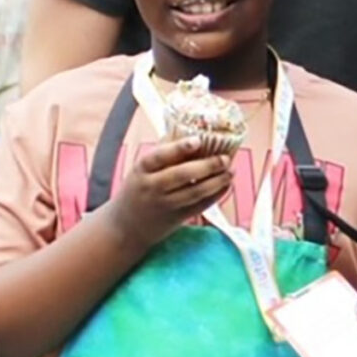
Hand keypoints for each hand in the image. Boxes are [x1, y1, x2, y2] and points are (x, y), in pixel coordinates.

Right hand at [101, 136, 232, 252]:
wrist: (125, 226)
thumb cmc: (139, 189)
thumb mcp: (142, 170)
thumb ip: (164, 153)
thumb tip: (193, 130)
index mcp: (142, 169)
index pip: (159, 156)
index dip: (179, 148)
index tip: (198, 140)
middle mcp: (152, 186)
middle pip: (181, 175)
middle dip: (207, 166)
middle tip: (225, 158)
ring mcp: (164, 204)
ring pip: (194, 192)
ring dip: (217, 181)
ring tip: (231, 171)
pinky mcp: (176, 218)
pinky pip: (199, 206)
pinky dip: (216, 195)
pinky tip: (226, 185)